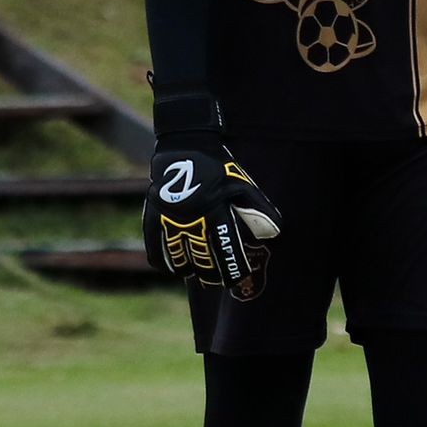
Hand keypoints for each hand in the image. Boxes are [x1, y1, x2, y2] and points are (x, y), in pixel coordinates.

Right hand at [142, 144, 282, 290]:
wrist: (184, 144)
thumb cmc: (217, 168)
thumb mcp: (242, 184)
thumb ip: (258, 209)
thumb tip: (274, 233)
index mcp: (216, 210)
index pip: (225, 250)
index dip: (232, 270)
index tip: (236, 282)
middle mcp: (192, 218)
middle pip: (202, 259)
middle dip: (211, 274)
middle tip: (217, 279)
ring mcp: (170, 218)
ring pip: (178, 258)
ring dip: (189, 270)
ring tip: (196, 273)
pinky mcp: (153, 215)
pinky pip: (155, 248)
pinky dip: (163, 261)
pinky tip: (172, 267)